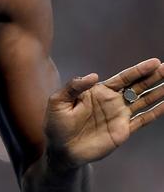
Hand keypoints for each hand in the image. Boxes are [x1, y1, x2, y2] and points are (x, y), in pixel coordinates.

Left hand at [44, 58, 163, 169]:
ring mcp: (119, 116)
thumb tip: (94, 76)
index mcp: (98, 91)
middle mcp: (112, 101)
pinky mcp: (122, 131)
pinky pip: (142, 120)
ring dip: (158, 93)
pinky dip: (155, 112)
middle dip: (153, 77)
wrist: (61, 149)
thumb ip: (74, 86)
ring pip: (143, 101)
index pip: (123, 78)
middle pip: (137, 86)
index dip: (139, 70)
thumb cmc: (56, 123)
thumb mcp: (58, 101)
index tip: (154, 62)